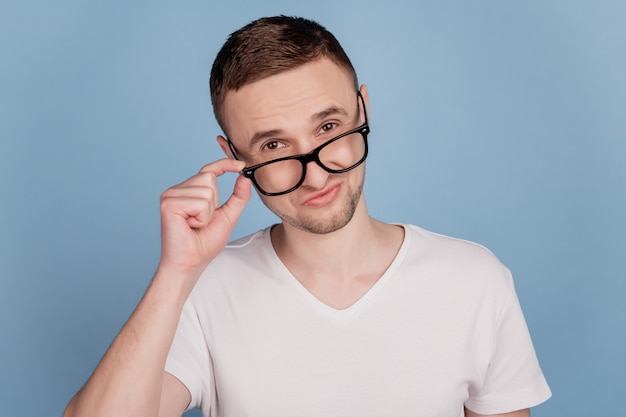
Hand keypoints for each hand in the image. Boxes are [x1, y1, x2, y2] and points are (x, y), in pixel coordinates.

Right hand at [157, 158, 251, 286]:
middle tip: (201, 221)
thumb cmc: (204, 244)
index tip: (241, 165)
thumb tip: (245, 178)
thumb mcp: (228, 217)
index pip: (208, 170)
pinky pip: (200, 202)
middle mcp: (177, 190)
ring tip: (195, 225)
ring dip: (208, 213)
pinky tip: (189, 226)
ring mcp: (170, 195)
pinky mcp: (169, 204)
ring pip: (206, 190)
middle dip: (214, 203)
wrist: (190, 263)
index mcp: (188, 191)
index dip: (225, 164)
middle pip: (209, 178)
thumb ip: (238, 197)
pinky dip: (201, 218)